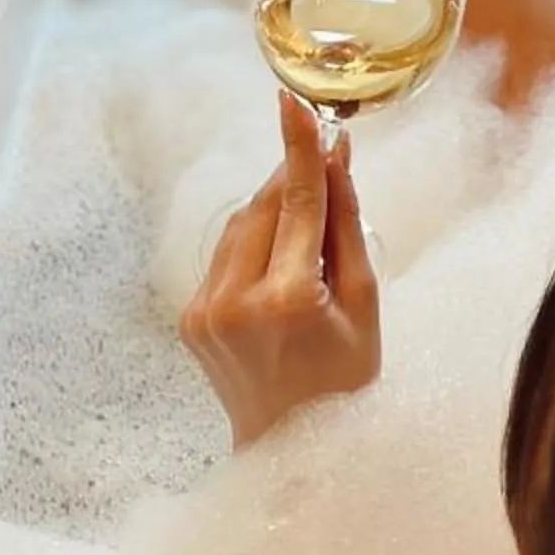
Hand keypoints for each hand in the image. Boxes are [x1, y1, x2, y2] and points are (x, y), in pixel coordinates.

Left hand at [179, 92, 380, 448]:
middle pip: (261, 208)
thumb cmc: (346, 382)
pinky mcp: (191, 320)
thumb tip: (337, 157)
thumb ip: (346, 224)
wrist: (296, 453)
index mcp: (287, 301)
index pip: (295, 203)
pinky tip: (282, 268)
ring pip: (238, 228)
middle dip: (291, 181)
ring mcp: (205, 314)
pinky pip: (225, 258)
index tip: (293, 101)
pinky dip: (254, 247)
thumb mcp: (364, 301)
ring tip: (310, 236)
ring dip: (272, 212)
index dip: (298, 148)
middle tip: (328, 167)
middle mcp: (234, 304)